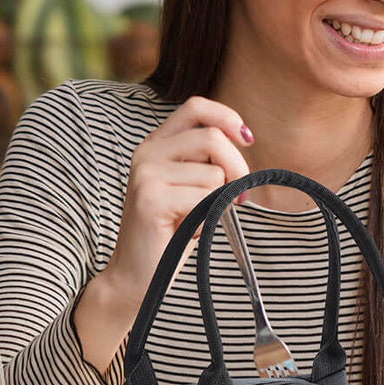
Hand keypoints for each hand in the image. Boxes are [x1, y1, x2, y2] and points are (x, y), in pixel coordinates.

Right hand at [108, 95, 253, 295]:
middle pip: (212, 138)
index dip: (227, 117)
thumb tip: (243, 138)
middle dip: (238, 168)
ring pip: (214, 173)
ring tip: (197, 219)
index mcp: (155, 144)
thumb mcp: (190, 186)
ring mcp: (145, 174)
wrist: (136, 277)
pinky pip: (205, 198)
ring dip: (218, 201)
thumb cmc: (171, 233)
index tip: (247, 140)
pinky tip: (189, 231)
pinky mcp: (151, 199)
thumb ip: (206, 159)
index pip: (196, 106)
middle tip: (237, 197)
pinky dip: (208, 218)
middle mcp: (146, 153)